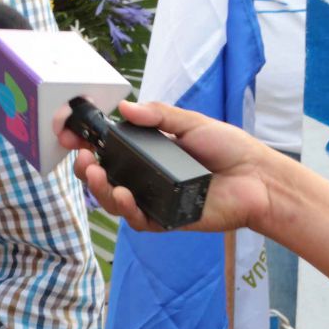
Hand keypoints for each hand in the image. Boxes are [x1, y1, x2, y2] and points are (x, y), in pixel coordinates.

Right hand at [55, 100, 282, 234]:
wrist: (260, 178)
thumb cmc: (230, 148)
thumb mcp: (191, 122)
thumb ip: (158, 116)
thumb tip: (124, 108)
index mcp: (149, 152)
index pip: (108, 148)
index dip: (85, 142)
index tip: (68, 132)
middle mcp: (147, 176)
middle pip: (105, 177)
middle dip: (87, 169)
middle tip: (83, 158)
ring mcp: (155, 199)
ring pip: (115, 201)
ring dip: (100, 190)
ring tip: (100, 176)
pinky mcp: (167, 220)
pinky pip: (139, 220)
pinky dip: (126, 210)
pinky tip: (123, 197)